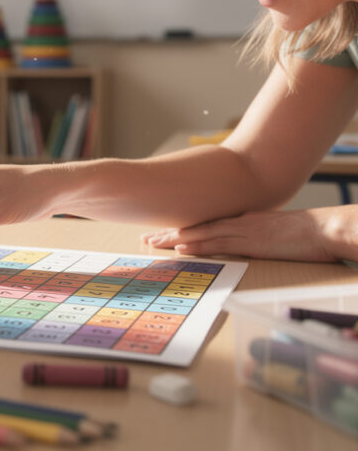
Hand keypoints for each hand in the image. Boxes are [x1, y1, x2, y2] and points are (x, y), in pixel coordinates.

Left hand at [141, 208, 344, 261]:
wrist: (323, 229)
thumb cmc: (302, 234)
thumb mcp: (270, 233)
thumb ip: (252, 236)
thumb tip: (241, 245)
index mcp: (240, 221)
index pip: (203, 225)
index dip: (180, 229)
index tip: (160, 233)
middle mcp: (236, 222)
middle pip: (195, 226)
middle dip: (168, 233)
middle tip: (145, 237)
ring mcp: (241, 230)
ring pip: (200, 233)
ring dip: (174, 238)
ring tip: (152, 242)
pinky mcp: (249, 241)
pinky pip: (217, 242)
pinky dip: (197, 243)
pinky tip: (180, 246)